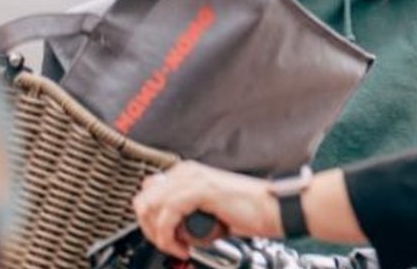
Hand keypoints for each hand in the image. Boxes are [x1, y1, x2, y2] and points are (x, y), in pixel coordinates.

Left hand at [132, 161, 278, 258]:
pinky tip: (184, 245)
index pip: (147, 193)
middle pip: (143, 200)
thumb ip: (185, 212)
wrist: (273, 209)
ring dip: (158, 234)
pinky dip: (168, 237)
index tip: (164, 237)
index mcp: (188, 173)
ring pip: (150, 207)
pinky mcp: (201, 190)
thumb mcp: (207, 210)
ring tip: (176, 246)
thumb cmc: (248, 212)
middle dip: (149, 228)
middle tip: (168, 244)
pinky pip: (167, 215)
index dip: (150, 220)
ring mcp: (193, 178)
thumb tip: (166, 227)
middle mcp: (187, 172)